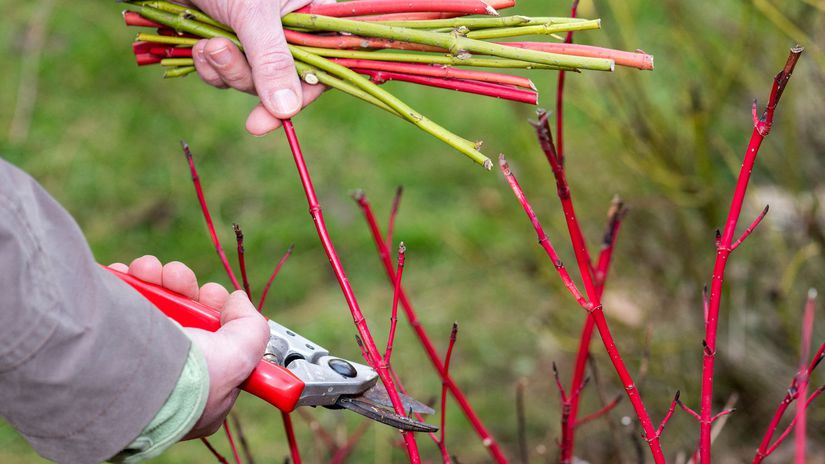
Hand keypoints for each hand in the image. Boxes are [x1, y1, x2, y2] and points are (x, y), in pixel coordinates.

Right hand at [109, 256, 269, 437]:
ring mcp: (138, 362)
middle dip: (181, 288)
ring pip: (150, 308)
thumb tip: (238, 302)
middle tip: (175, 275)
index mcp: (203, 386)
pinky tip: (123, 275)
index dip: (213, 308)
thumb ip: (252, 328)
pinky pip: (118, 308)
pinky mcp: (107, 347)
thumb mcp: (241, 355)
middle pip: (183, 318)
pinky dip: (122, 286)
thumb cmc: (190, 380)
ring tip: (145, 269)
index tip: (209, 293)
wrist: (129, 387)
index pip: (214, 339)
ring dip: (152, 280)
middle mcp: (171, 375)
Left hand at [178, 0, 330, 134]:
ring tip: (208, 43)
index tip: (273, 117)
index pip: (321, 67)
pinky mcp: (229, 43)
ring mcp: (256, 39)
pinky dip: (208, 66)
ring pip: (250, 80)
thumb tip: (286, 109)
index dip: (300, 95)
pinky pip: (225, 74)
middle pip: (282, 82)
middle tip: (223, 57)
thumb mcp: (253, 15)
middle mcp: (288, 31)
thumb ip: (272, 60)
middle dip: (248, 76)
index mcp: (311, 16)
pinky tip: (197, 44)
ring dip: (225, 69)